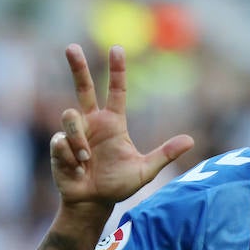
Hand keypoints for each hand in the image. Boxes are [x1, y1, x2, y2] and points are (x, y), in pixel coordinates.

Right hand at [49, 43, 194, 210]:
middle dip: (77, 66)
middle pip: (83, 86)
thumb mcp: (145, 171)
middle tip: (71, 47)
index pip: (116, 91)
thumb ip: (165, 154)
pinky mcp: (58, 144)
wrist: (93, 202)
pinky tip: (77, 169)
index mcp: (113, 122)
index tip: (118, 49)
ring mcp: (74, 132)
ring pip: (70, 117)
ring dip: (79, 140)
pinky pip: (62, 141)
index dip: (117, 70)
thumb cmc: (118, 185)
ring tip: (86, 161)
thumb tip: (191, 140)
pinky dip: (72, 157)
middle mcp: (92, 121)